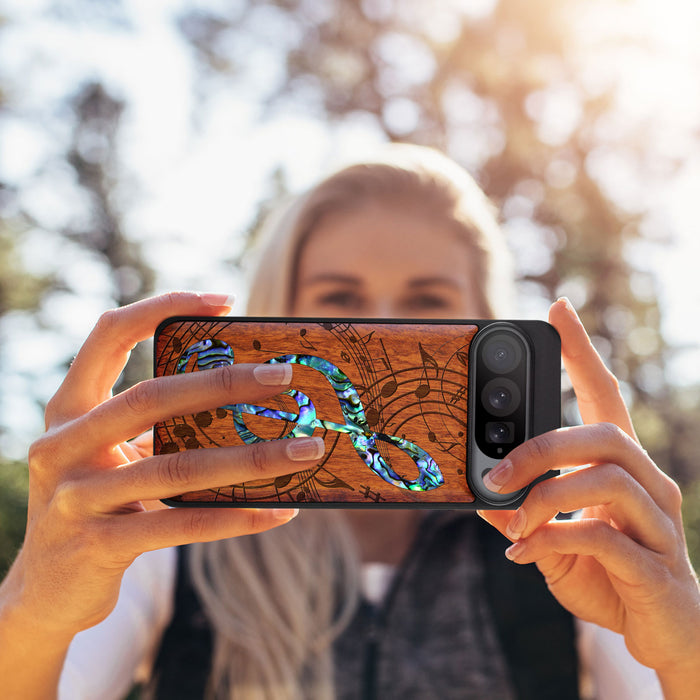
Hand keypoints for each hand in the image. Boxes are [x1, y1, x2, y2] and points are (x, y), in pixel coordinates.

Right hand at [3, 292, 322, 639]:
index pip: (108, 334)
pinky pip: (182, 525)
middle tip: (285, 375)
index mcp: (68, 409)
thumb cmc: (98, 504)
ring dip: (252, 459)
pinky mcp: (98, 546)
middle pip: (151, 397)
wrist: (46, 590)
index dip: (162, 307)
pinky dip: (236, 517)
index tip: (224, 300)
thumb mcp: (113, 455)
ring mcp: (75, 497)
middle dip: (225, 383)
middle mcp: (62, 445)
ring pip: (177, 468)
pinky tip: (280, 511)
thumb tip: (247, 398)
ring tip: (306, 450)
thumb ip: (157, 426)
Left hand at [478, 298, 699, 690]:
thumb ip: (522, 515)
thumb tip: (480, 495)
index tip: (558, 309)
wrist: (663, 635)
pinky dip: (553, 539)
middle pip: (604, 434)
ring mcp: (659, 523)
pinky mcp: (656, 566)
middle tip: (495, 472)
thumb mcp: (552, 539)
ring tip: (512, 522)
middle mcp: (649, 484)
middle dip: (541, 447)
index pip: (605, 395)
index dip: (582, 352)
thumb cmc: (609, 576)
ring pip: (606, 479)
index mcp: (622, 468)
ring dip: (545, 497)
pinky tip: (525, 554)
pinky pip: (604, 537)